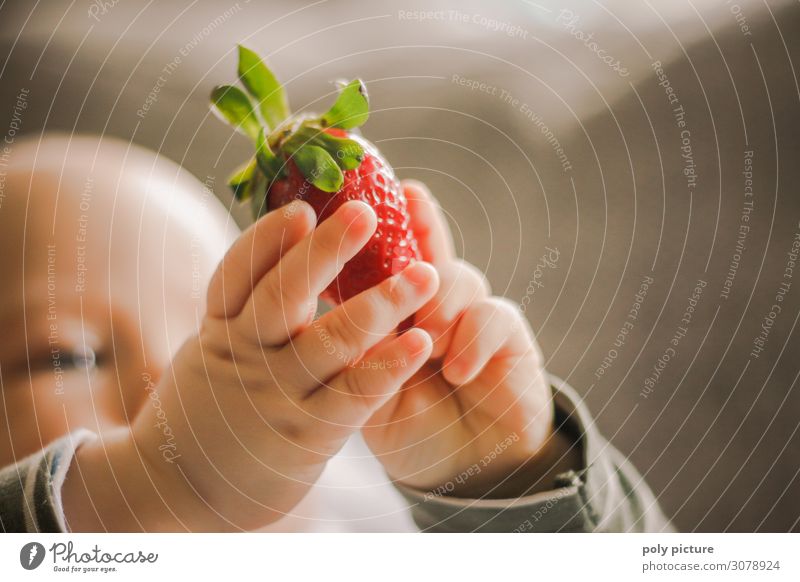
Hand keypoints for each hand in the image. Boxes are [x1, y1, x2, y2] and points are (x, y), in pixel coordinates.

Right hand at [64, 199, 438, 530]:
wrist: (181, 490)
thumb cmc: (210, 408)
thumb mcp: (211, 352)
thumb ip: (243, 311)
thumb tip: (282, 250)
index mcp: (219, 329)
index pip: (237, 274)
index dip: (268, 238)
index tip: (303, 208)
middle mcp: (244, 356)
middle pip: (283, 294)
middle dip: (327, 251)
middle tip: (367, 213)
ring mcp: (275, 396)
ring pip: (330, 340)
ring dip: (382, 304)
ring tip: (425, 274)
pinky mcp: (308, 435)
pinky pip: (354, 394)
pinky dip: (389, 366)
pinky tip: (421, 341)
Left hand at [364, 181, 578, 498]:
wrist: (463, 473)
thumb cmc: (407, 428)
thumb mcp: (367, 390)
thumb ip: (358, 346)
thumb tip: (326, 294)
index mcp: (391, 313)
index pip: (380, 262)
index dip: (369, 230)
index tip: (356, 194)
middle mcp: (430, 305)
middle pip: (424, 251)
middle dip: (415, 225)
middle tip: (404, 202)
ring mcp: (468, 317)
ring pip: (456, 277)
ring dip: (439, 301)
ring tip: (428, 336)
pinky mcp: (507, 338)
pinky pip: (493, 316)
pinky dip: (472, 339)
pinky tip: (457, 371)